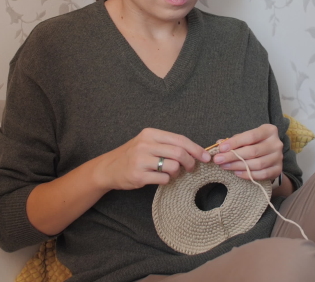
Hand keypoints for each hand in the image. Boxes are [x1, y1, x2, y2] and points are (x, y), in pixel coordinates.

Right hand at [96, 128, 210, 190]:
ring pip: (173, 167)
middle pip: (179, 153)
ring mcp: (141, 160)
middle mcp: (145, 145)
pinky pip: (163, 179)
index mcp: (150, 134)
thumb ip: (167, 144)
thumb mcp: (147, 142)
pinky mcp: (138, 176)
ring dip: (176, 172)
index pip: (179, 139)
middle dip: (190, 162)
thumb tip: (194, 151)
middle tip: (191, 168)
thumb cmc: (133, 155)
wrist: (108, 168)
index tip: (205, 157)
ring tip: (170, 172)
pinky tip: (159, 178)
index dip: (196, 148)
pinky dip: (166, 180)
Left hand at [212, 124, 282, 181]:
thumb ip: (234, 140)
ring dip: (238, 166)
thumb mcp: (246, 138)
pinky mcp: (278, 169)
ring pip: (257, 164)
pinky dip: (248, 174)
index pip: (250, 136)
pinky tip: (237, 173)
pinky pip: (262, 174)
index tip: (221, 148)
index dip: (235, 142)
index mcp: (269, 130)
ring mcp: (279, 157)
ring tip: (225, 166)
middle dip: (233, 156)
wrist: (271, 155)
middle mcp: (276, 143)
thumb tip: (219, 144)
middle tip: (218, 160)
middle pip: (253, 151)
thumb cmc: (256, 144)